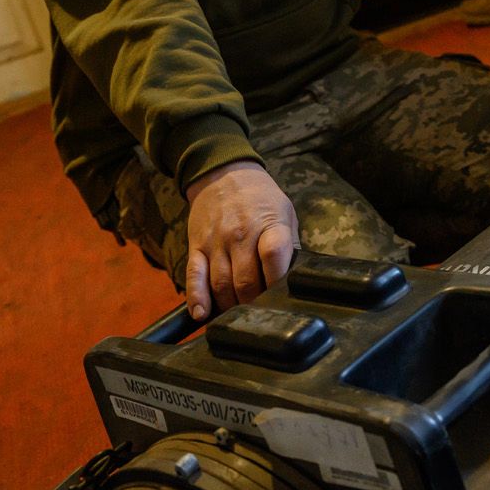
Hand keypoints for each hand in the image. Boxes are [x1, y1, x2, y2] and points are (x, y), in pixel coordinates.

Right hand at [182, 160, 296, 318]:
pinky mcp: (196, 246)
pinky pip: (194, 276)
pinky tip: (202, 315)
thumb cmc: (261, 200)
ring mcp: (216, 241)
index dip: (277, 283)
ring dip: (230, 307)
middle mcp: (241, 234)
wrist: (224, 174)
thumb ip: (289, 247)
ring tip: (238, 315)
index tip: (281, 299)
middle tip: (259, 313)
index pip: (273, 256)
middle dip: (254, 305)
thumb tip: (295, 280)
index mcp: (269, 225)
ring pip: (221, 285)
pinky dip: (197, 299)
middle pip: (245, 281)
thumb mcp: (285, 214)